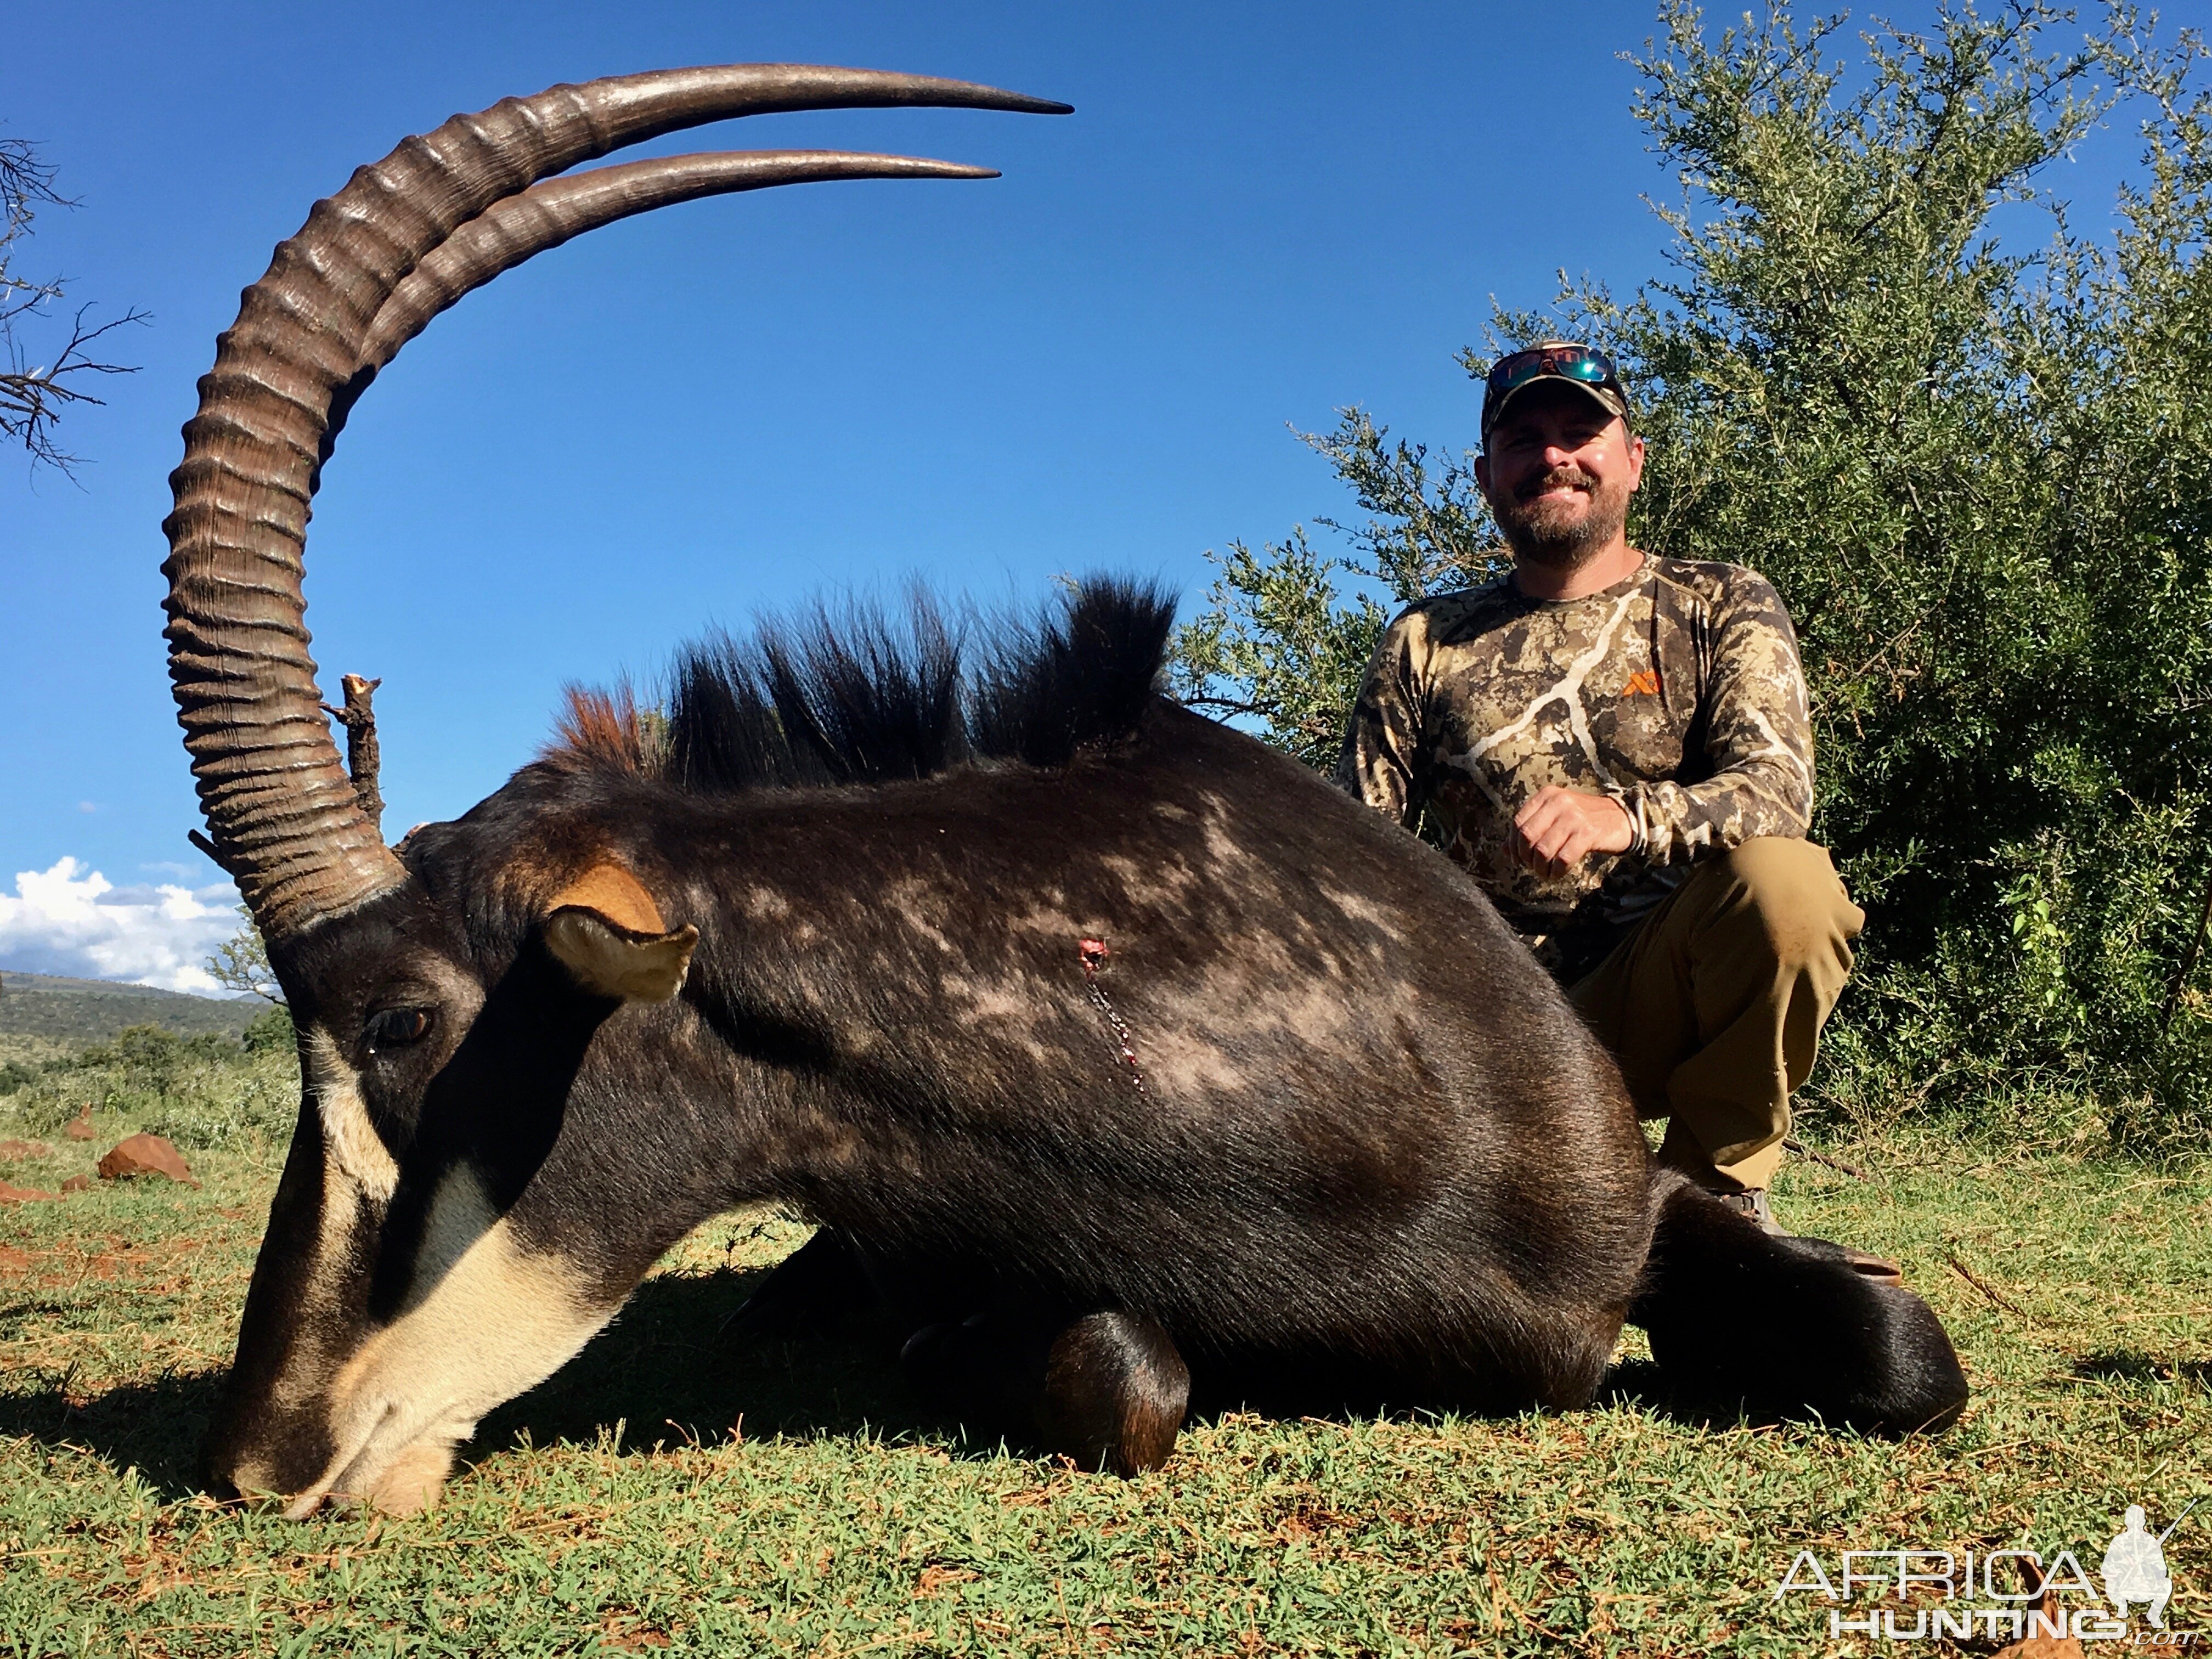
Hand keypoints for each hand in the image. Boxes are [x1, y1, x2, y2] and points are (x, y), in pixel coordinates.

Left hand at [1512, 786, 1634, 877]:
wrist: (1620, 818)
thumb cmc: (1582, 820)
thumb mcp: (1554, 818)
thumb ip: (1530, 829)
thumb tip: (1503, 850)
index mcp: (1547, 795)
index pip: (1517, 822)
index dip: (1514, 845)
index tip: (1518, 859)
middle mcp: (1559, 802)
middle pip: (1527, 836)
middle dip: (1526, 858)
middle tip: (1532, 867)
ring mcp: (1574, 817)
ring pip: (1543, 850)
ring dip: (1541, 868)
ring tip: (1546, 873)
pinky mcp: (1588, 833)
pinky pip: (1563, 858)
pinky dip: (1556, 871)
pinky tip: (1557, 874)